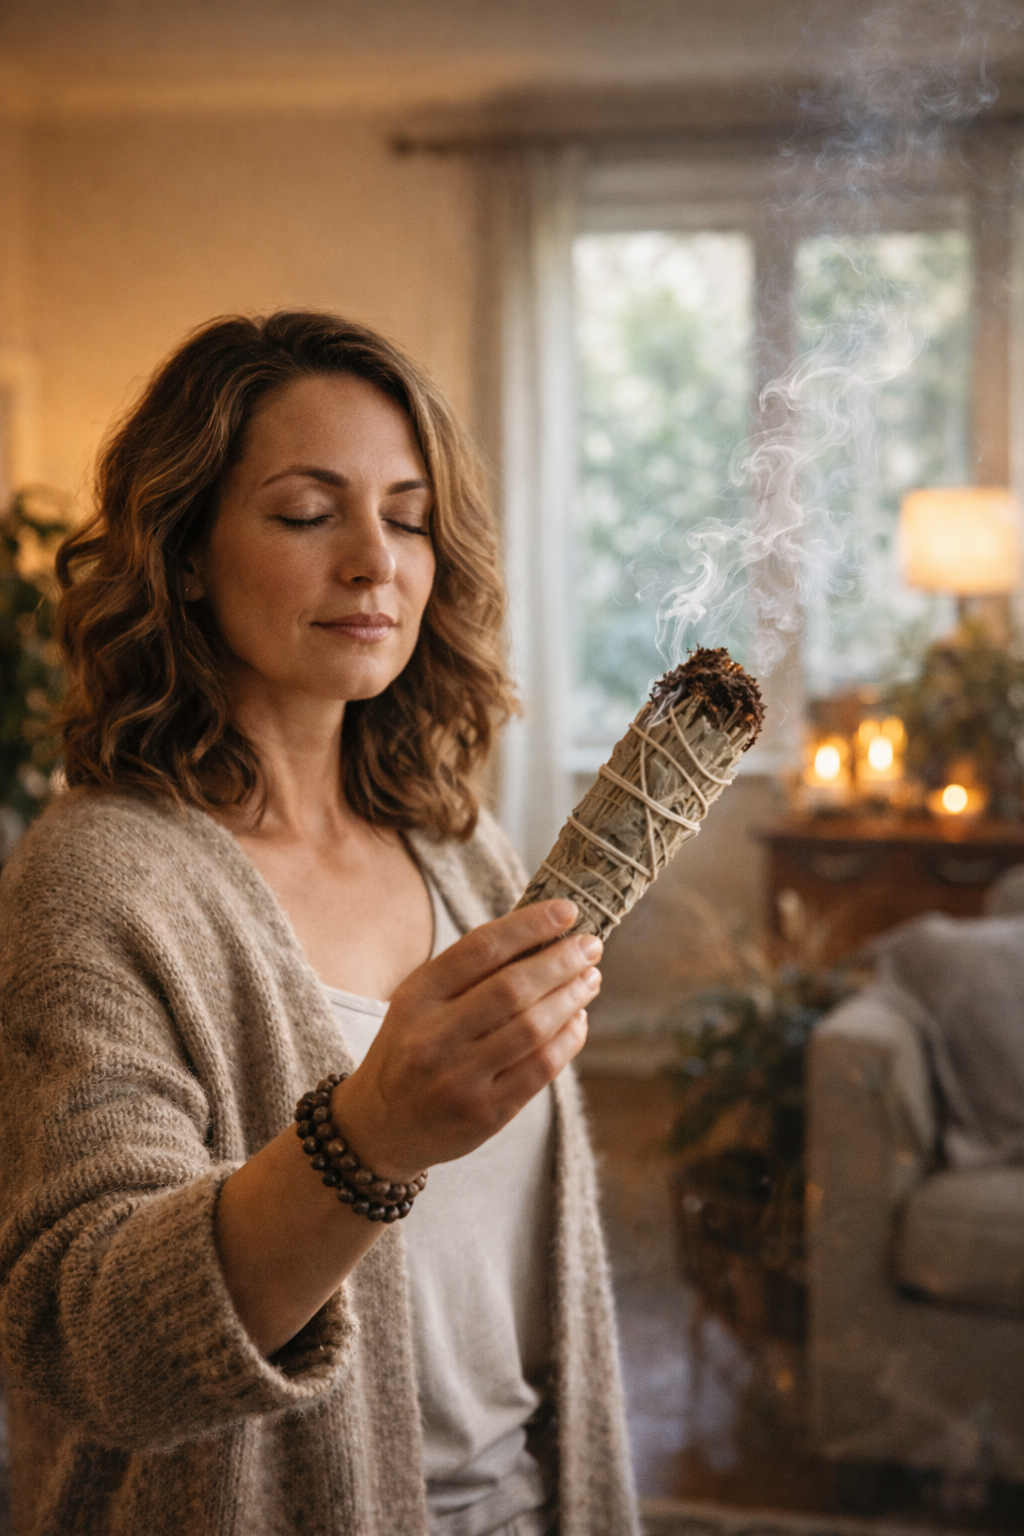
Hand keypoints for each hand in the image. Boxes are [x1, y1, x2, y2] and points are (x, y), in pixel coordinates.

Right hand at [329, 899, 599, 1179]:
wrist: (381, 1127)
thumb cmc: (411, 1049)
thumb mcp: (418, 1003)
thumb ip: (467, 973)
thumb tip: (541, 937)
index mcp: (416, 997)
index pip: (481, 948)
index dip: (530, 925)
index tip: (567, 911)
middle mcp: (433, 1037)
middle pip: (513, 988)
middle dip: (561, 961)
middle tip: (591, 945)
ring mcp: (459, 1079)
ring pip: (533, 1027)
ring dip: (571, 997)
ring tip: (590, 978)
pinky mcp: (486, 1113)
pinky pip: (541, 1068)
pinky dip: (569, 1038)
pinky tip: (578, 1019)